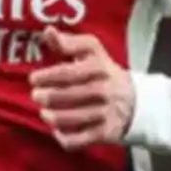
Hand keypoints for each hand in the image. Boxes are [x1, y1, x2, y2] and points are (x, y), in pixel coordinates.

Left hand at [29, 27, 135, 149]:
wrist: (138, 103)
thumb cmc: (105, 74)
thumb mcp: (93, 54)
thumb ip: (69, 43)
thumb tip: (48, 31)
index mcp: (100, 68)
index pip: (70, 72)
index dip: (48, 76)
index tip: (33, 79)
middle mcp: (105, 90)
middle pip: (71, 95)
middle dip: (48, 97)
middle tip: (36, 95)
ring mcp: (107, 113)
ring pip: (74, 119)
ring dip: (54, 117)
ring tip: (44, 113)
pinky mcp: (107, 133)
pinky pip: (81, 139)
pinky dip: (65, 137)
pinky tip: (57, 131)